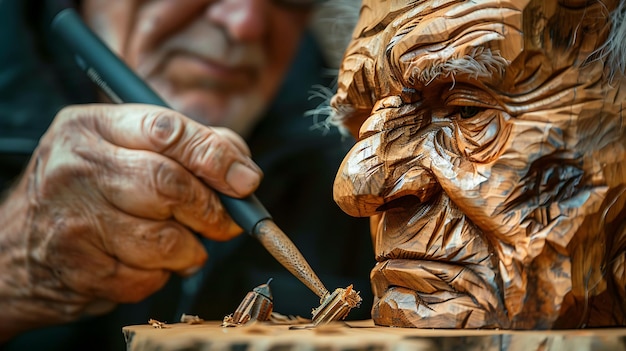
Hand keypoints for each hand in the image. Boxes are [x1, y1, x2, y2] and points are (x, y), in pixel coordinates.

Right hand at [0, 104, 261, 339]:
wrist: (14, 250)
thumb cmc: (89, 191)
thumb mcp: (123, 148)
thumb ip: (188, 147)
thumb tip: (244, 172)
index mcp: (91, 126)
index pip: (165, 130)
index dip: (215, 156)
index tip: (246, 180)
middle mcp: (76, 166)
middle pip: (169, 186)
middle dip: (211, 210)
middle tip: (227, 223)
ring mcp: (73, 219)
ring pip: (166, 240)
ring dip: (190, 249)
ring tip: (180, 244)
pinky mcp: (79, 268)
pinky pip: (149, 277)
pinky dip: (163, 275)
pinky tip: (145, 263)